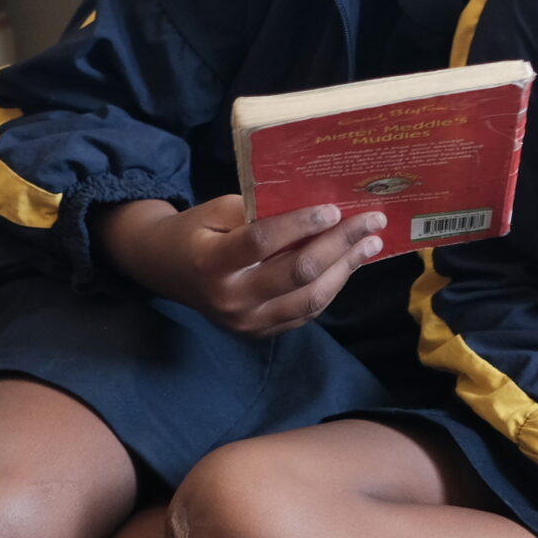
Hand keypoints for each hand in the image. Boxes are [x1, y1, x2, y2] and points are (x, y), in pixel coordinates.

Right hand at [95, 196, 384, 337]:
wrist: (166, 270)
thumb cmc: (196, 231)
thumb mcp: (217, 210)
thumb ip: (259, 210)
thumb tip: (315, 204)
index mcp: (212, 263)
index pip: (263, 242)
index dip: (301, 224)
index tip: (334, 208)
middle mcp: (230, 299)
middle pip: (297, 273)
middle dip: (340, 244)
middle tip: (372, 221)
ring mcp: (247, 323)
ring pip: (310, 299)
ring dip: (346, 269)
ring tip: (371, 243)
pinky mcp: (260, 333)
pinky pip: (306, 312)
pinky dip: (332, 287)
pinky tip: (350, 263)